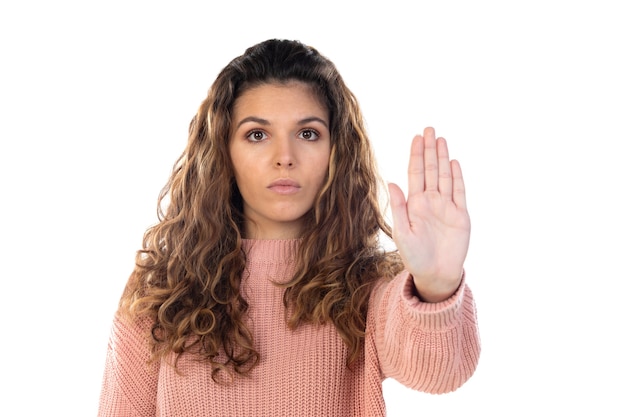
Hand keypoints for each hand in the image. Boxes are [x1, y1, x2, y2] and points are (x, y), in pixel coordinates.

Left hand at [388, 127, 470, 301]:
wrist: (435, 274)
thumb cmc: (414, 257)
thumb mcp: (402, 233)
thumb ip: (399, 207)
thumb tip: (392, 182)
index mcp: (415, 204)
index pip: (416, 173)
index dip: (416, 155)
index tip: (416, 138)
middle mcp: (431, 201)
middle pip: (431, 170)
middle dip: (429, 149)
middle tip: (429, 129)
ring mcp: (447, 207)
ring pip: (445, 176)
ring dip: (443, 158)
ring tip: (441, 139)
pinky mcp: (461, 216)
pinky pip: (459, 192)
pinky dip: (457, 177)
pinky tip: (454, 162)